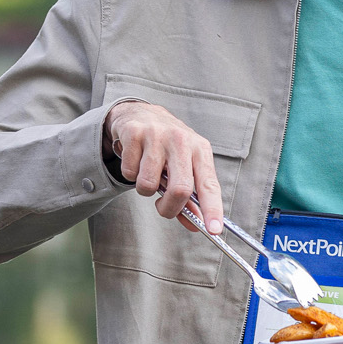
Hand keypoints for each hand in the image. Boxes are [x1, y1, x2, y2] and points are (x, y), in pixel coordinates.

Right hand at [103, 101, 224, 232]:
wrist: (140, 113)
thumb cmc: (167, 146)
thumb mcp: (184, 166)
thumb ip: (189, 197)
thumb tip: (196, 224)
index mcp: (200, 150)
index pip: (209, 184)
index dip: (212, 209)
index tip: (214, 230)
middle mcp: (182, 140)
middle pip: (180, 188)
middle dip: (170, 208)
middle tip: (163, 208)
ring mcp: (157, 135)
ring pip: (148, 184)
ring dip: (144, 189)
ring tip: (146, 173)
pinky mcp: (134, 134)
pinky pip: (129, 173)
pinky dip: (129, 174)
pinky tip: (135, 159)